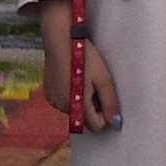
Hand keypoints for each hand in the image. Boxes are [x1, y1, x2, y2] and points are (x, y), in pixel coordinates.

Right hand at [35, 1, 122, 130]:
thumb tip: (115, 123)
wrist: (60, 40)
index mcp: (77, 105)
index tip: (109, 99)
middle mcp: (61, 107)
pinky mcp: (49, 94)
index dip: (106, 115)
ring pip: (76, 110)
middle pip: (85, 119)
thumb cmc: (84, 57)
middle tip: (98, 86)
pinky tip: (74, 79)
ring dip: (84, 101)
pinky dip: (73, 95)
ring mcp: (53, 101)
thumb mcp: (103, 80)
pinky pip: (65, 102)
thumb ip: (110, 104)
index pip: (96, 126)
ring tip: (86, 80)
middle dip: (95, 108)